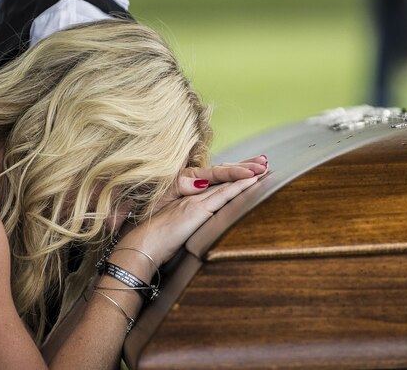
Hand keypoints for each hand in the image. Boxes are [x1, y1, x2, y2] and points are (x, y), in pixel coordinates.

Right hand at [115, 156, 268, 265]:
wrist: (141, 246)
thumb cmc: (154, 240)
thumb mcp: (176, 226)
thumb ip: (189, 219)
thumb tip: (201, 220)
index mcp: (188, 196)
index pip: (215, 181)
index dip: (233, 173)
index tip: (250, 168)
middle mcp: (193, 194)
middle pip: (224, 176)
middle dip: (245, 168)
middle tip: (264, 161)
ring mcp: (195, 200)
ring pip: (226, 182)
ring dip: (247, 173)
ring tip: (265, 166)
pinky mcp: (197, 209)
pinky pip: (223, 195)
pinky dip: (239, 185)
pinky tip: (253, 180)